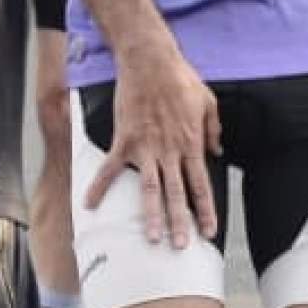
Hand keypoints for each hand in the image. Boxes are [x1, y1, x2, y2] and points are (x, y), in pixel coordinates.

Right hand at [87, 38, 222, 247]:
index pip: (200, 185)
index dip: (205, 210)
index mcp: (191, 143)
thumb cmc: (180, 79)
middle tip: (181, 247)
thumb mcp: (208, 101)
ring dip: (150, 214)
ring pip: (149, 188)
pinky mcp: (124, 140)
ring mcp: (146, 147)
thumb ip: (214, 129)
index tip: (208, 232)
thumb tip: (218, 150)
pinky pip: (111, 168)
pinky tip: (90, 204)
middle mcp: (169, 151)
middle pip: (176, 193)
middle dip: (180, 222)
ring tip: (151, 237)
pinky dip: (99, 186)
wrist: (150, 61)